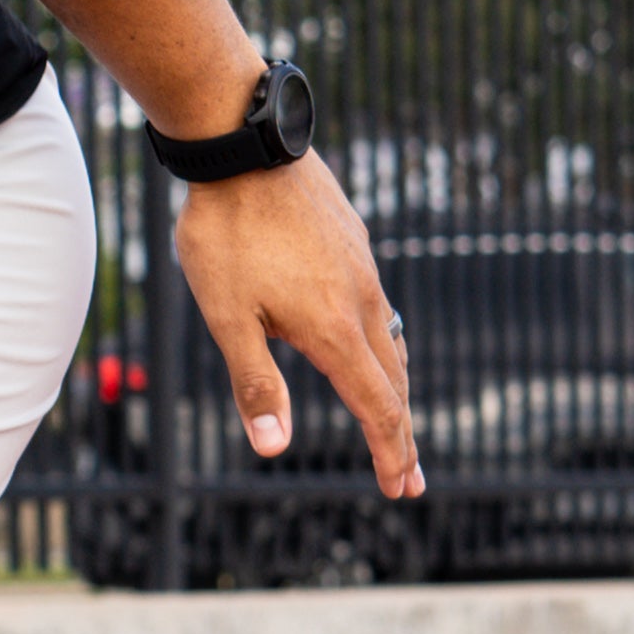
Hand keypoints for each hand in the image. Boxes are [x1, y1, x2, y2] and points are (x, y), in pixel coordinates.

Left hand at [174, 153, 421, 500]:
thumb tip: (272, 449)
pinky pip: (380, 306)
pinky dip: (383, 345)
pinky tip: (368, 344)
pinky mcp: (354, 242)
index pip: (375, 404)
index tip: (400, 487)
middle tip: (408, 478)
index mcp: (333, 328)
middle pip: (393, 381)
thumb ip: (253, 382)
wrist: (244, 146)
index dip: (389, 450)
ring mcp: (362, 268)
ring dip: (395, 390)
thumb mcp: (226, 316)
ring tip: (394, 420)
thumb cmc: (225, 233)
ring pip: (390, 342)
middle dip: (400, 434)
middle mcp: (361, 300)